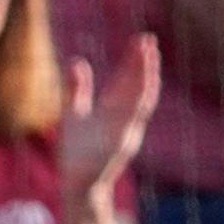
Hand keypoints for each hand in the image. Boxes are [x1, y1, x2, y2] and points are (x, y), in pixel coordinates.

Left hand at [55, 36, 160, 206]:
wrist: (75, 184)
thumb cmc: (75, 151)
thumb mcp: (73, 114)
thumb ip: (76, 89)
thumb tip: (77, 61)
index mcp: (114, 110)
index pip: (128, 80)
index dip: (135, 60)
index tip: (142, 39)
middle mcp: (124, 119)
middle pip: (138, 86)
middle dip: (144, 63)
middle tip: (149, 39)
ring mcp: (125, 131)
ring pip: (140, 100)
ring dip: (146, 78)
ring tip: (149, 56)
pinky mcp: (120, 145)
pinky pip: (132, 120)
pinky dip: (139, 102)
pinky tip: (145, 84)